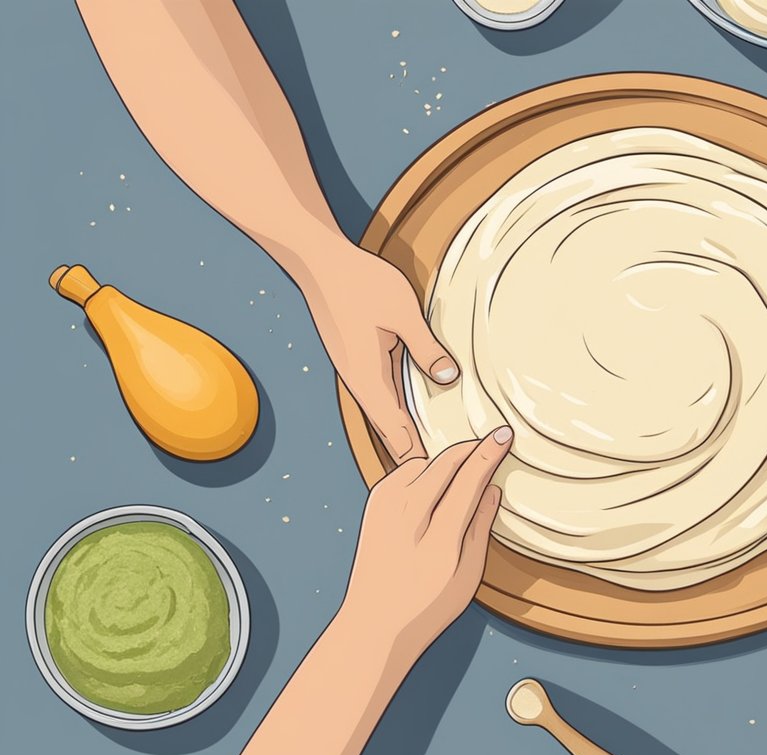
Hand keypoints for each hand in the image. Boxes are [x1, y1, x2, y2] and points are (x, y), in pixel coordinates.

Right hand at [301, 240, 458, 461]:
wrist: (318, 261)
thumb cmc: (359, 283)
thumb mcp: (403, 314)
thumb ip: (426, 347)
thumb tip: (447, 377)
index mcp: (369, 378)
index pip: (396, 429)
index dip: (416, 456)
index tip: (435, 481)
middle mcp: (360, 381)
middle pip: (389, 429)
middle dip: (413, 453)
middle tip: (439, 480)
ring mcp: (357, 371)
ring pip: (385, 413)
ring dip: (405, 433)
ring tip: (430, 457)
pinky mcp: (358, 359)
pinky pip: (382, 394)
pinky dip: (398, 411)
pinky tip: (411, 415)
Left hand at [340, 425, 511, 649]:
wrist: (372, 624)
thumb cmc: (423, 607)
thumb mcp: (467, 574)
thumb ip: (480, 527)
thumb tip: (491, 490)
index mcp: (437, 534)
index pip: (469, 477)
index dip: (489, 452)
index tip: (504, 436)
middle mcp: (406, 513)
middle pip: (445, 461)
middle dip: (471, 449)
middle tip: (493, 444)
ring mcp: (384, 506)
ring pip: (424, 462)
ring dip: (447, 460)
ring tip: (465, 473)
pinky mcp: (374, 505)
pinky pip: (404, 472)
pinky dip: (425, 471)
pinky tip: (435, 487)